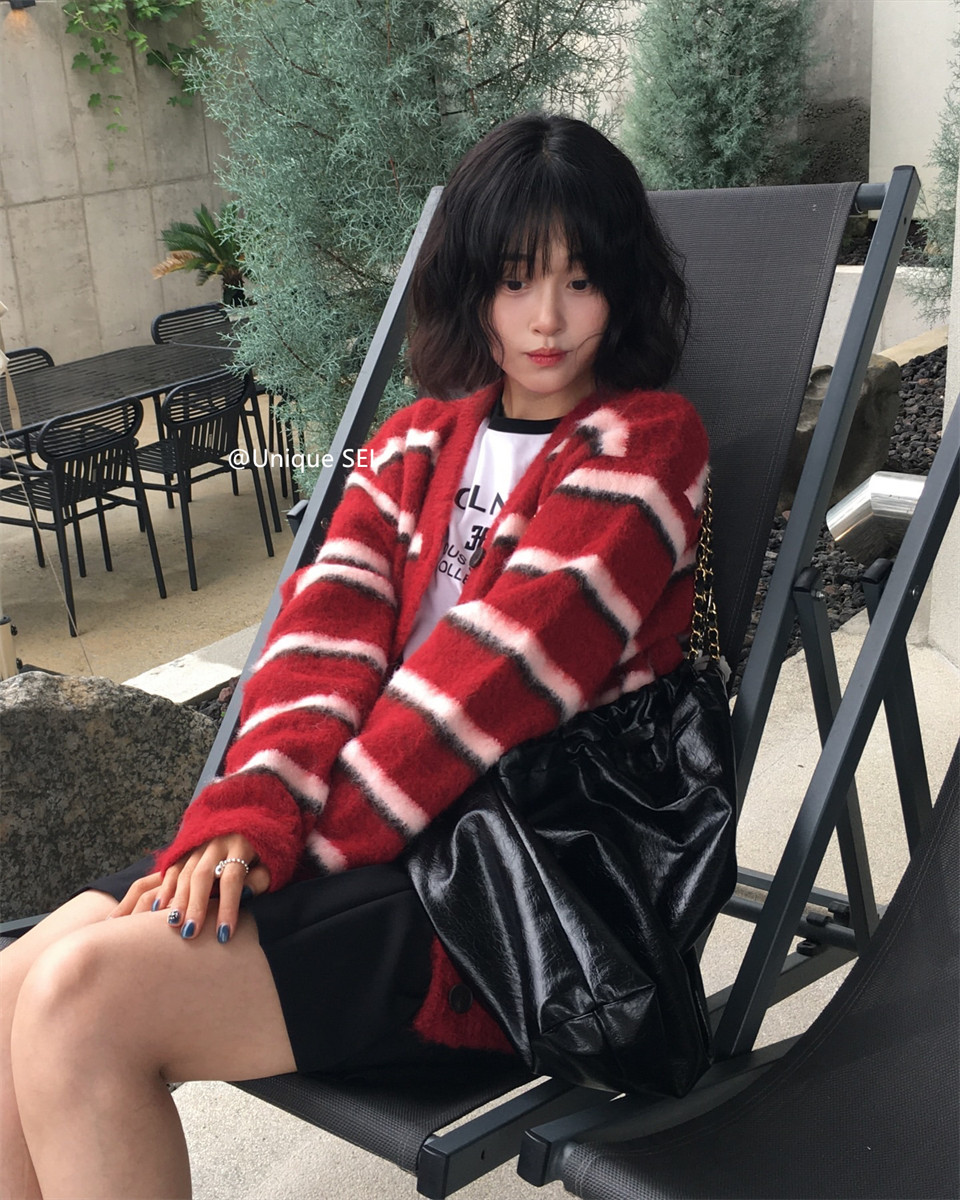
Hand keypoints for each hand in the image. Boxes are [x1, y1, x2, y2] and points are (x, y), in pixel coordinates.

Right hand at [111, 836, 269, 943]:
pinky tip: (157, 907)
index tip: (224, 934)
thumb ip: (259, 880)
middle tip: (191, 933)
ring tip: (173, 923)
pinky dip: (164, 887)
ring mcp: (199, 843)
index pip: (232, 878)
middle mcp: (217, 842)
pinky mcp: (187, 848)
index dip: (228, 907)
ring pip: (184, 871)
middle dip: (196, 905)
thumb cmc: (263, 853)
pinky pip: (172, 867)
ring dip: (177, 899)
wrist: (249, 819)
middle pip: (203, 874)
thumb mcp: (271, 864)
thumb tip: (244, 895)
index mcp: (241, 845)